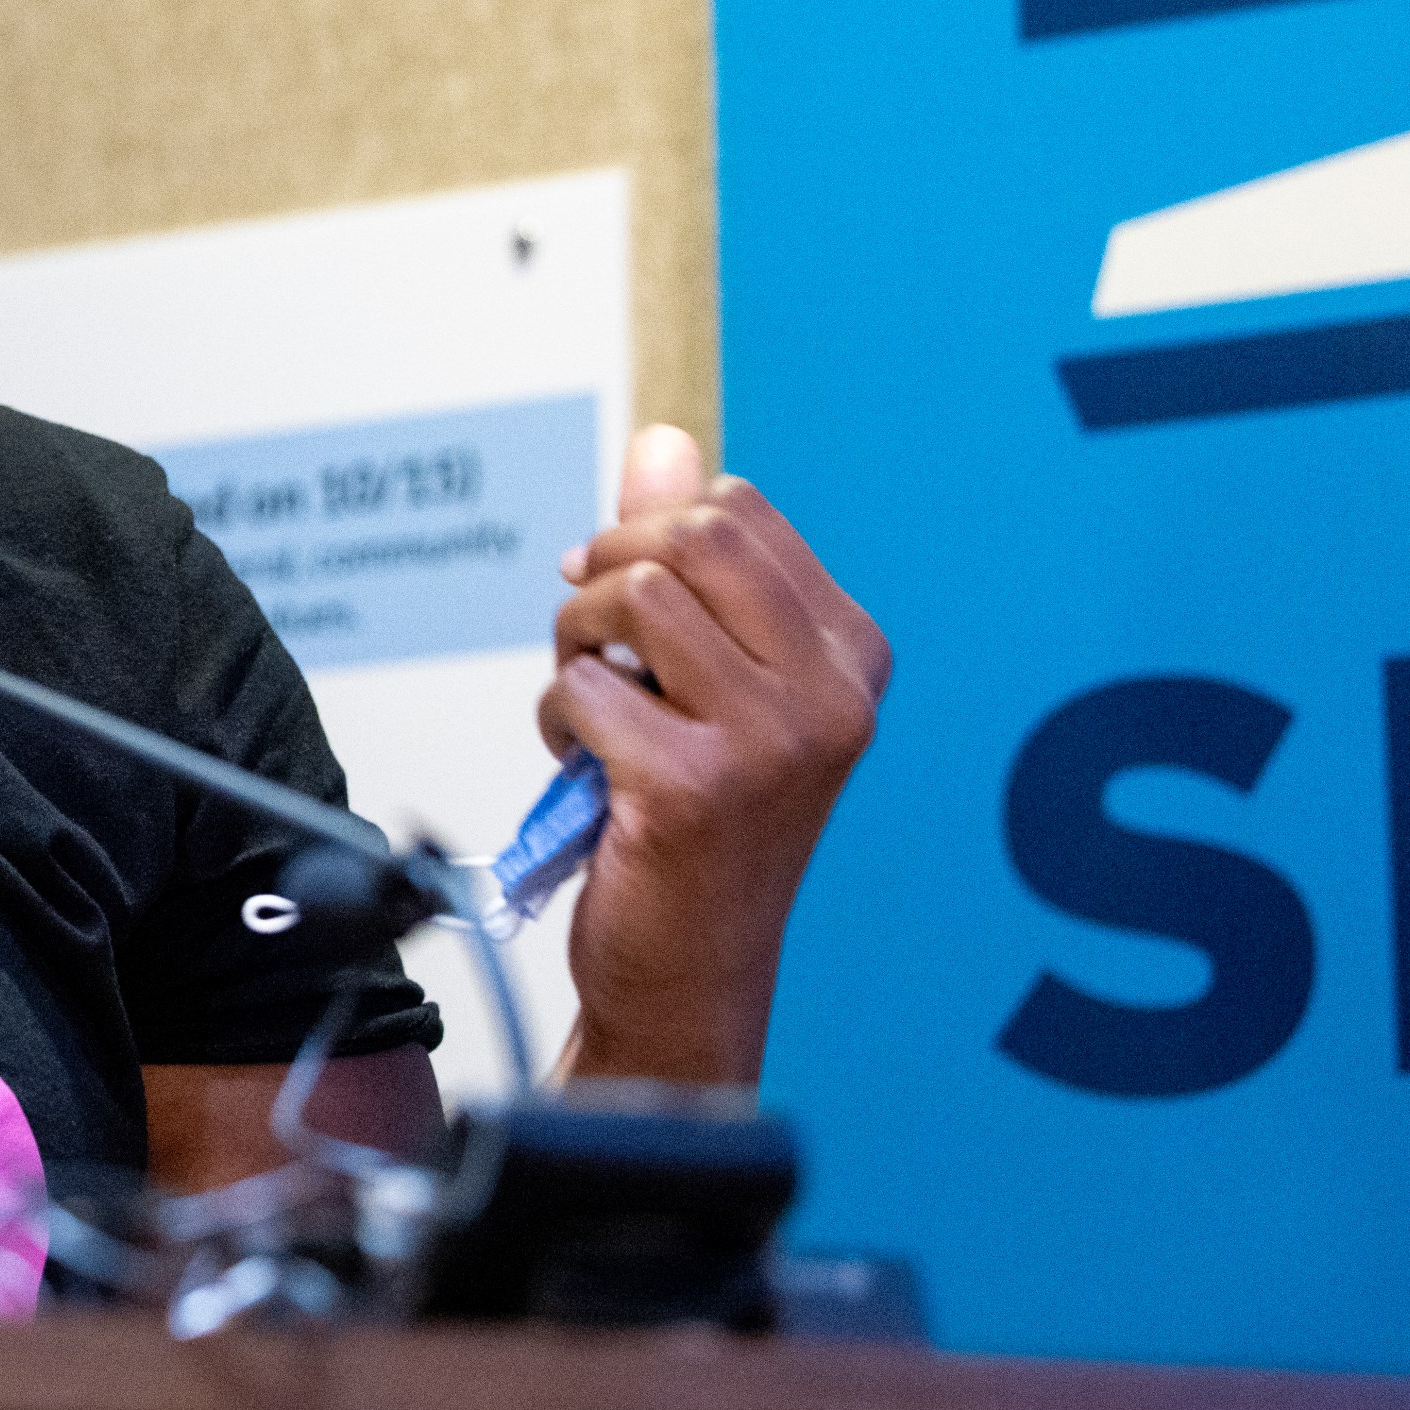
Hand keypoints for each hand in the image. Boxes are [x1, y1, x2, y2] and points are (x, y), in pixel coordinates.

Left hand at [539, 424, 888, 1086]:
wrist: (691, 970)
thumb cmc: (697, 820)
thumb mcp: (707, 676)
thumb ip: (687, 556)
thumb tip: (661, 439)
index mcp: (851, 654)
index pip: (735, 509)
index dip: (647, 535)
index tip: (618, 592)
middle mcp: (832, 694)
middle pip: (689, 535)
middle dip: (605, 570)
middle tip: (588, 636)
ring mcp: (772, 742)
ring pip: (627, 599)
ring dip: (573, 648)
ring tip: (592, 709)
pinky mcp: (692, 787)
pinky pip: (580, 688)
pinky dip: (558, 722)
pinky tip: (589, 773)